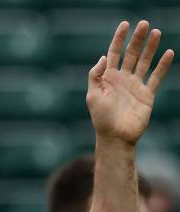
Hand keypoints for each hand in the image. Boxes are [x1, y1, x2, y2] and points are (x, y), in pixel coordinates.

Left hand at [87, 20, 173, 143]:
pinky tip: (168, 52)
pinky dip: (163, 65)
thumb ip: (95, 76)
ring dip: (150, 47)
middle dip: (137, 39)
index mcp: (108, 79)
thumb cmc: (101, 119)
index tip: (125, 24)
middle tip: (144, 24)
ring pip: (145, 62)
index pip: (114, 54)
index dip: (118, 39)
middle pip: (131, 54)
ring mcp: (135, 86)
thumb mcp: (93, 96)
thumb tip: (104, 57)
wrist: (116, 137)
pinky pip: (156, 77)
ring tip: (156, 32)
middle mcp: (122, 80)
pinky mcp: (147, 95)